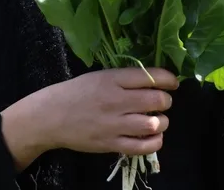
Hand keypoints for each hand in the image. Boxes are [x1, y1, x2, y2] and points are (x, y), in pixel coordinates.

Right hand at [42, 67, 178, 155]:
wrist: (50, 116)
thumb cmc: (76, 92)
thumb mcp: (99, 76)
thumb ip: (125, 78)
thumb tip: (155, 80)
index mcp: (112, 79)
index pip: (151, 77)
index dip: (169, 79)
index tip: (173, 82)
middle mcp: (115, 100)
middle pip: (157, 100)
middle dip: (166, 100)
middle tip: (163, 101)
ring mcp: (113, 124)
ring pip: (153, 124)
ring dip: (163, 121)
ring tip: (159, 119)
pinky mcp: (111, 144)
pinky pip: (142, 146)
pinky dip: (155, 142)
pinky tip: (154, 136)